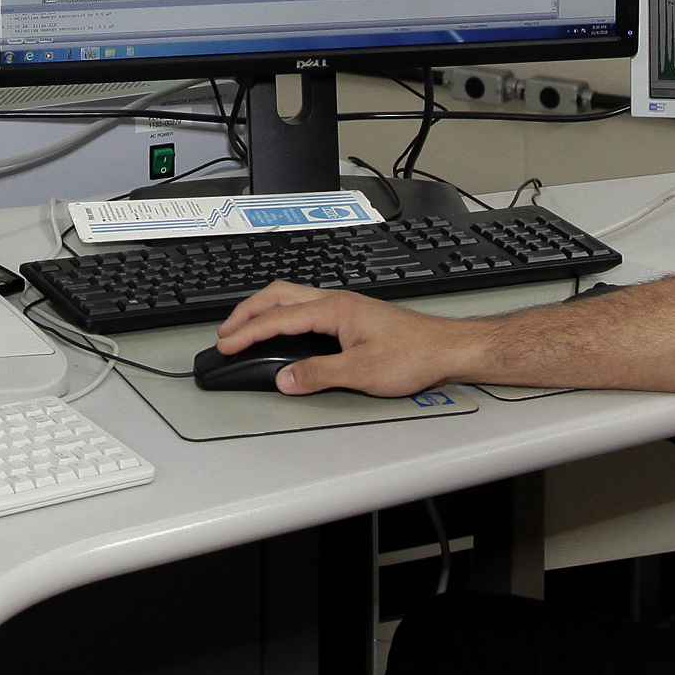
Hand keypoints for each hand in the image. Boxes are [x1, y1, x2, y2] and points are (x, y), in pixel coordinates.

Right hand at [213, 282, 477, 396]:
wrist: (447, 349)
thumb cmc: (414, 355)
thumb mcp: (360, 373)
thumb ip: (317, 375)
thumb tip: (284, 379)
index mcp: (334, 309)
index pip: (277, 318)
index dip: (248, 333)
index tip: (227, 346)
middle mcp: (337, 301)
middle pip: (278, 296)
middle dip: (247, 313)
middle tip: (226, 333)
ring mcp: (345, 307)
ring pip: (292, 299)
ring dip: (264, 312)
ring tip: (246, 330)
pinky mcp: (353, 316)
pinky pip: (307, 308)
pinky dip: (284, 316)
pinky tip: (284, 330)